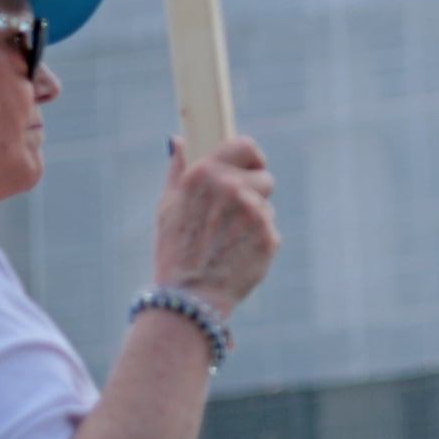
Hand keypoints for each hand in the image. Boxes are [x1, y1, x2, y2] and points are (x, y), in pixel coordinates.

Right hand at [153, 136, 279, 316]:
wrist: (188, 297)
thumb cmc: (174, 250)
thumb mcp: (168, 206)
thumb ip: (177, 170)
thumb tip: (179, 141)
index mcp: (205, 174)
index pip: (245, 145)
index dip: (252, 156)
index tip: (251, 166)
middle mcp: (231, 188)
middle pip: (264, 177)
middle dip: (255, 192)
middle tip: (235, 214)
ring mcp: (252, 212)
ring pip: (266, 206)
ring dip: (254, 219)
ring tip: (228, 241)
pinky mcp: (268, 236)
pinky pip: (270, 230)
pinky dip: (258, 241)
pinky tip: (237, 255)